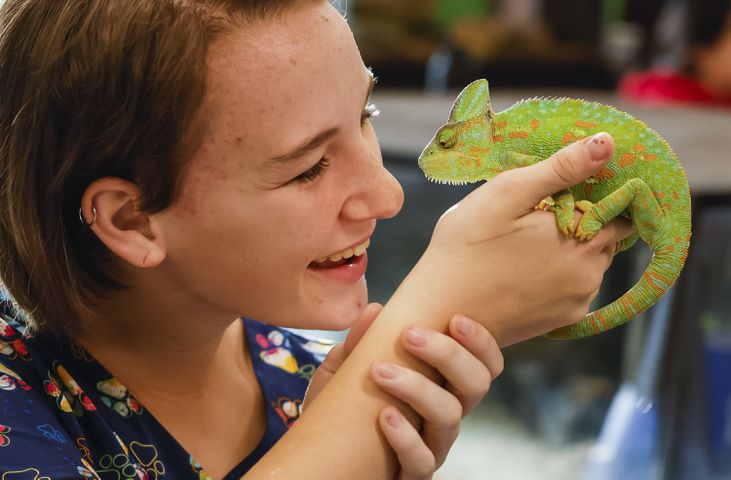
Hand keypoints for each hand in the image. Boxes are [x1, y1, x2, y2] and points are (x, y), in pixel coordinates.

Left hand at [304, 303, 503, 479]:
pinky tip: (383, 416)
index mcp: (441, 386)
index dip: (481, 341)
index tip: (455, 319)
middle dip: (449, 354)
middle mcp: (444, 416)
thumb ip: (359, 342)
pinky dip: (405, 436)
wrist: (320, 458)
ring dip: (418, 388)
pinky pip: (422, 460)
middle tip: (410, 334)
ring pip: (450, 417)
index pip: (483, 363)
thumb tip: (376, 310)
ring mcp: (431, 447)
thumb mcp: (344, 371)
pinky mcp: (412, 475)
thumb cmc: (340, 409)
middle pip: (477, 384)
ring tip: (380, 371)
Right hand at [416, 133, 634, 344]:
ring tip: (527, 243)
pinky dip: (561, 274)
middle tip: (537, 216)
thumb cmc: (465, 247)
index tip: (560, 191)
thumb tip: (607, 143)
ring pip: (592, 260)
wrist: (440, 310)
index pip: (616, 207)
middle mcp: (590, 272)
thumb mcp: (507, 194)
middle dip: (583, 220)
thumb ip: (560, 168)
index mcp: (582, 236)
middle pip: (607, 234)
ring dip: (572, 247)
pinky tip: (527, 269)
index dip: (592, 194)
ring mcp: (578, 300)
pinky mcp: (564, 320)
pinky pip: (576, 287)